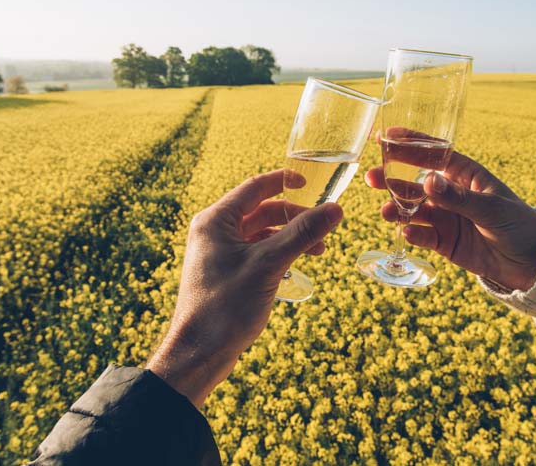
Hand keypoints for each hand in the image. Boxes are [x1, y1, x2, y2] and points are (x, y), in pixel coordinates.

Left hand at [144, 170, 342, 407]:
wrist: (200, 353)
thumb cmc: (226, 306)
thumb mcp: (269, 264)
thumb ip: (302, 234)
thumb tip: (335, 209)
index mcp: (215, 221)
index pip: (255, 188)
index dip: (285, 182)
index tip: (314, 183)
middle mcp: (213, 232)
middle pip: (261, 211)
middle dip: (294, 218)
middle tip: (324, 227)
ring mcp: (218, 254)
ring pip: (261, 235)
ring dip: (290, 239)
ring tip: (319, 251)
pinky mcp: (226, 274)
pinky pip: (256, 254)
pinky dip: (278, 256)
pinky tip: (296, 267)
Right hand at [365, 130, 535, 290]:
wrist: (531, 264)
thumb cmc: (518, 224)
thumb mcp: (491, 208)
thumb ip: (459, 198)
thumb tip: (427, 182)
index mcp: (465, 175)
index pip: (433, 154)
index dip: (409, 144)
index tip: (385, 136)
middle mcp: (450, 194)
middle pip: (414, 181)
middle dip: (392, 178)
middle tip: (371, 177)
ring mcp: (446, 218)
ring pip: (413, 210)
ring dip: (396, 208)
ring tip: (385, 211)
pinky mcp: (444, 242)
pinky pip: (423, 236)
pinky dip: (413, 234)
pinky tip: (406, 233)